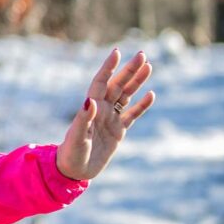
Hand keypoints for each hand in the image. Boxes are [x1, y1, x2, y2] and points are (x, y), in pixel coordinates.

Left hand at [57, 49, 154, 181]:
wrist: (75, 171)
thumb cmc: (72, 153)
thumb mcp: (77, 137)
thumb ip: (84, 119)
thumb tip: (91, 101)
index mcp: (90, 108)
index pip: (101, 82)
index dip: (108, 68)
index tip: (116, 52)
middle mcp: (101, 110)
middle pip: (117, 85)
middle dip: (129, 70)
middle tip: (142, 54)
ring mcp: (111, 119)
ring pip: (126, 96)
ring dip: (137, 82)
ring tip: (149, 66)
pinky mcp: (118, 131)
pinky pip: (132, 115)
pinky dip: (141, 105)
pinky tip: (151, 94)